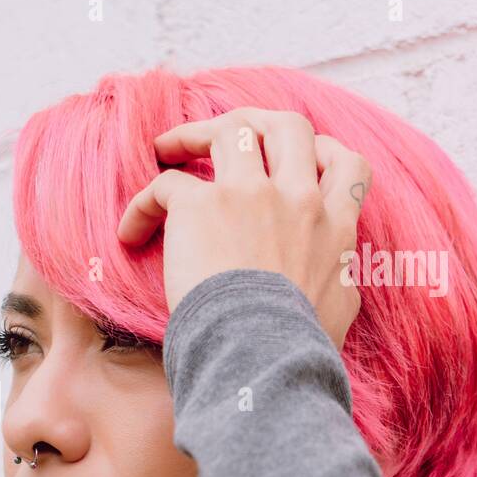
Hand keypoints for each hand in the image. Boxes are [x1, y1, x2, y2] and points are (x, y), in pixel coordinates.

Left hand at [117, 107, 371, 349]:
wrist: (260, 354)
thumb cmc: (296, 347)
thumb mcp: (338, 309)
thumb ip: (337, 278)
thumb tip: (336, 278)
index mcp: (334, 225)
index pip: (347, 164)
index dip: (322, 150)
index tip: (296, 158)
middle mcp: (297, 198)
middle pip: (287, 126)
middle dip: (255, 122)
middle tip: (222, 137)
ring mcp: (250, 194)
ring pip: (230, 130)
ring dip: (194, 135)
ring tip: (165, 150)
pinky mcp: (201, 206)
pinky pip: (165, 183)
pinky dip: (142, 204)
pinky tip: (130, 232)